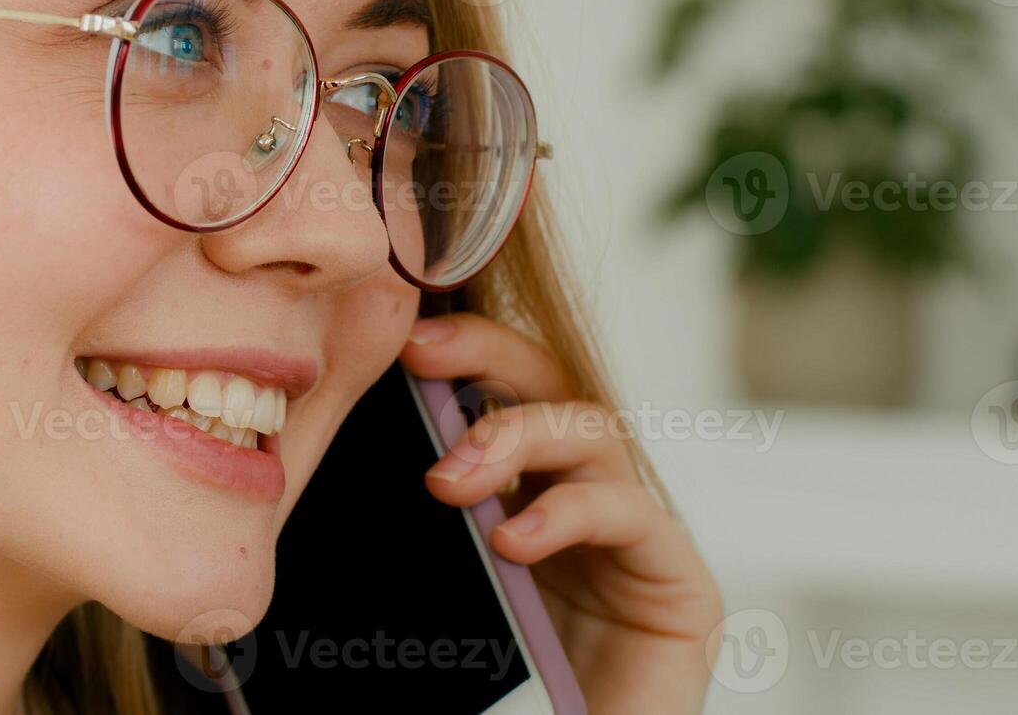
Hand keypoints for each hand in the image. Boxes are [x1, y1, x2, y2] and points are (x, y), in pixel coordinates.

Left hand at [402, 313, 722, 713]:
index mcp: (518, 499)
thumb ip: (411, 530)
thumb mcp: (437, 592)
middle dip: (486, 356)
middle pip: (549, 387)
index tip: (399, 337)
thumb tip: (337, 454)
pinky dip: (566, 514)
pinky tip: (513, 541)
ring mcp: (634, 538)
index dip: (458, 350)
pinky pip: (630, 515)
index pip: (496, 395)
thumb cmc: (501, 691)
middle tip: (421, 357)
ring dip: (515, 434)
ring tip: (450, 479)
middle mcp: (580, 502)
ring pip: (590, 432)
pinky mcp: (680, 582)